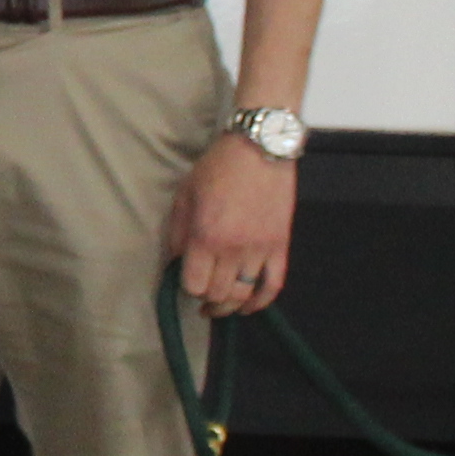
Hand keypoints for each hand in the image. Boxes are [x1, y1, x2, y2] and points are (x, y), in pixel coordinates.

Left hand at [165, 136, 296, 318]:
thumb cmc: (218, 167)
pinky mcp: (280, 246)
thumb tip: (174, 261)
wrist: (260, 148)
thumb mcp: (185, 194)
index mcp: (206, 236)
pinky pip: (273, 285)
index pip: (193, 284)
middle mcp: (234, 249)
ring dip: (229, 306)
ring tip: (219, 307)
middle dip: (206, 298)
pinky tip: (248, 307)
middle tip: (200, 292)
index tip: (185, 280)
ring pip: (244, 295)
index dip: (187, 287)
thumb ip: (177, 232)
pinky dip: (261, 302)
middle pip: (218, 294)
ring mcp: (260, 249)